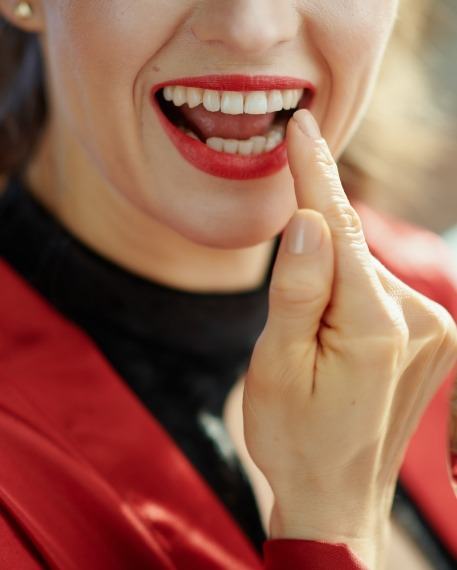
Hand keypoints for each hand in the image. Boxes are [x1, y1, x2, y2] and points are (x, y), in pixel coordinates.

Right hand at [242, 110, 456, 566]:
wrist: (337, 496)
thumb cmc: (295, 438)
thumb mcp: (275, 367)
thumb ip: (296, 291)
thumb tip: (307, 221)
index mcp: (373, 328)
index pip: (339, 229)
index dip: (313, 176)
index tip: (301, 127)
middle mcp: (419, 321)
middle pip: (351, 250)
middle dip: (312, 246)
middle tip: (288, 311)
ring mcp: (434, 331)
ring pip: (364, 271)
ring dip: (329, 281)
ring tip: (309, 345)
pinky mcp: (433, 339)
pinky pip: (379, 292)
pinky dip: (349, 294)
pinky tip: (333, 337)